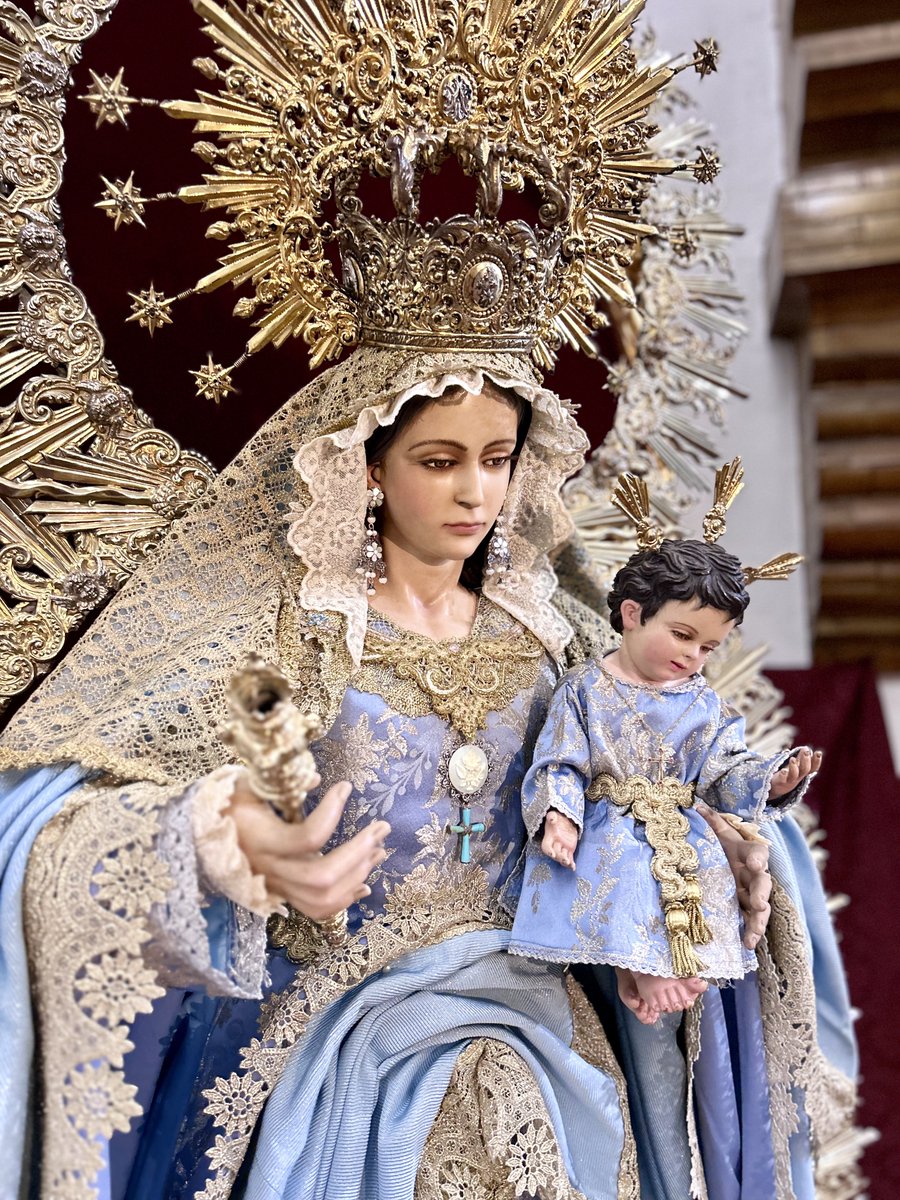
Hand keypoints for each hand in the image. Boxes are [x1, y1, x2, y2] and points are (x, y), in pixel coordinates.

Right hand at [228, 774, 388, 920]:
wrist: (200, 837)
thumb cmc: (227, 805)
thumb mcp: (247, 785)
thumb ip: (281, 783)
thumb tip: (315, 778)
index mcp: (261, 840)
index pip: (306, 836)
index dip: (331, 812)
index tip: (345, 787)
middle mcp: (270, 869)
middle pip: (323, 876)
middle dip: (359, 852)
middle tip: (381, 827)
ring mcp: (277, 887)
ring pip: (323, 899)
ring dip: (358, 876)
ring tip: (378, 851)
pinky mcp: (282, 895)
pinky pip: (317, 910)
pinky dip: (344, 899)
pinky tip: (364, 884)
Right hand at [541, 809, 577, 869]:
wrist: (565, 821)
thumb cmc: (557, 818)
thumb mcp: (554, 815)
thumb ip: (552, 816)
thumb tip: (551, 818)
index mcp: (549, 837)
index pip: (546, 846)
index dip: (548, 851)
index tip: (552, 854)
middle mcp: (554, 845)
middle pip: (555, 853)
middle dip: (559, 857)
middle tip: (565, 859)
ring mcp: (562, 848)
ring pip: (562, 858)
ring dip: (565, 862)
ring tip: (569, 864)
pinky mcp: (569, 850)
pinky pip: (570, 858)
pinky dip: (571, 864)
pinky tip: (573, 867)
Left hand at [698, 803, 771, 949]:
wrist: (725, 859)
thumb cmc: (721, 845)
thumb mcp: (716, 833)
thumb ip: (711, 821)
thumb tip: (697, 806)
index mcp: (747, 852)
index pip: (757, 852)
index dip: (757, 857)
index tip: (754, 863)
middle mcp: (753, 873)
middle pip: (763, 882)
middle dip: (762, 893)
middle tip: (759, 903)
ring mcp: (751, 892)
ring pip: (761, 906)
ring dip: (759, 921)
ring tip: (753, 935)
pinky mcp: (746, 907)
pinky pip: (752, 920)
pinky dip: (751, 932)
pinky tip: (747, 944)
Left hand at [768, 748, 822, 799]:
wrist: (774, 789)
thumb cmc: (786, 776)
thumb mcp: (795, 767)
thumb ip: (800, 758)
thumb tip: (806, 748)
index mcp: (802, 772)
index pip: (812, 767)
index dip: (816, 761)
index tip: (818, 752)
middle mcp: (797, 777)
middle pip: (804, 770)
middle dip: (806, 760)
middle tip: (807, 751)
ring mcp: (788, 780)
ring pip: (794, 775)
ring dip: (794, 767)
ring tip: (793, 759)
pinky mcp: (779, 782)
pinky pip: (782, 779)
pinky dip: (783, 775)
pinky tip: (784, 770)